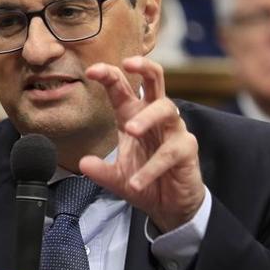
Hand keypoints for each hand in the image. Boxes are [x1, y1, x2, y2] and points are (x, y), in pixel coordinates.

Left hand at [81, 55, 204, 232]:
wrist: (171, 206)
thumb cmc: (146, 182)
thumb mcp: (117, 179)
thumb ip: (101, 171)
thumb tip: (83, 163)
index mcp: (134, 115)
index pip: (122, 88)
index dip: (109, 75)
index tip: (92, 71)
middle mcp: (155, 117)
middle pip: (155, 80)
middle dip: (144, 67)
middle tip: (127, 63)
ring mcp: (173, 130)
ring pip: (165, 108)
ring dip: (147, 116)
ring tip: (131, 130)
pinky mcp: (186, 149)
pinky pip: (170, 152)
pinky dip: (151, 167)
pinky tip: (136, 182)